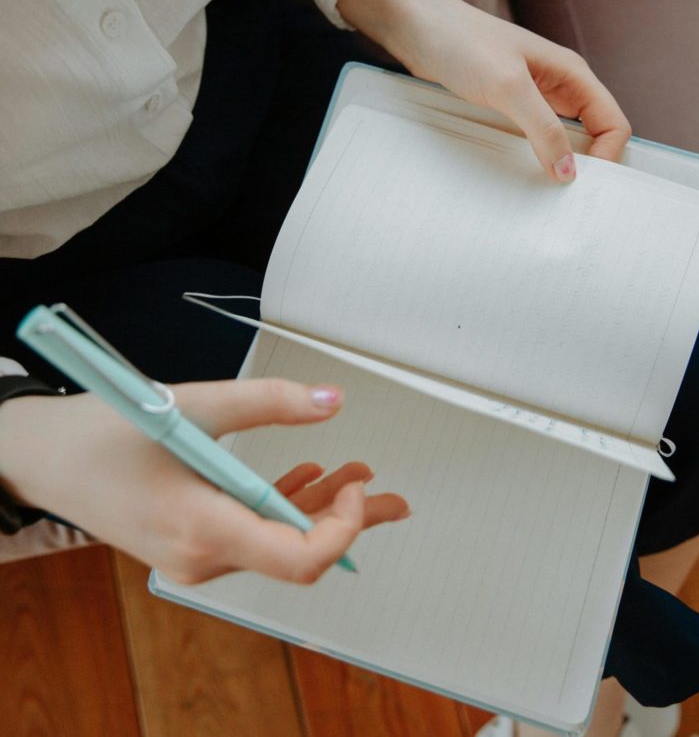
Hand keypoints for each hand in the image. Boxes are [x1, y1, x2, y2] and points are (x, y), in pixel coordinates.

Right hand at [0, 379, 408, 583]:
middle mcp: (201, 556)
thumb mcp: (192, 406)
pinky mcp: (190, 540)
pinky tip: (308, 477)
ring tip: (359, 478)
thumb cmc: (102, 435)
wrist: (43, 458)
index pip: (297, 560)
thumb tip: (332, 401)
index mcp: (202, 529)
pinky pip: (251, 532)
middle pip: (296, 551)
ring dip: (319, 509)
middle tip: (392, 497)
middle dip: (347, 520)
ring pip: (276, 540)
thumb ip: (267, 402)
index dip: (342, 528)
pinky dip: (284, 506)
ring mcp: (194, 554)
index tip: (355, 485)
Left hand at [338, 0, 630, 181]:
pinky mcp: (509, 107)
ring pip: (563, 140)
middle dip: (588, 166)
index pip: (613, 123)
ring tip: (545, 192)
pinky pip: (535, 140)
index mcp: (572, 75)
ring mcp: (534, 98)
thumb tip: (568, 173)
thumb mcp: (508, 87)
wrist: (418, 26)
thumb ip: (543, 129)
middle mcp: (559, 86)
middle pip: (594, 135)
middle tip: (566, 198)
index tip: (581, 183)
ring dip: (560, 165)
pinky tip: (521, 175)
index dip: (607, 156)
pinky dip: (535, 159)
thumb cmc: (462, 44)